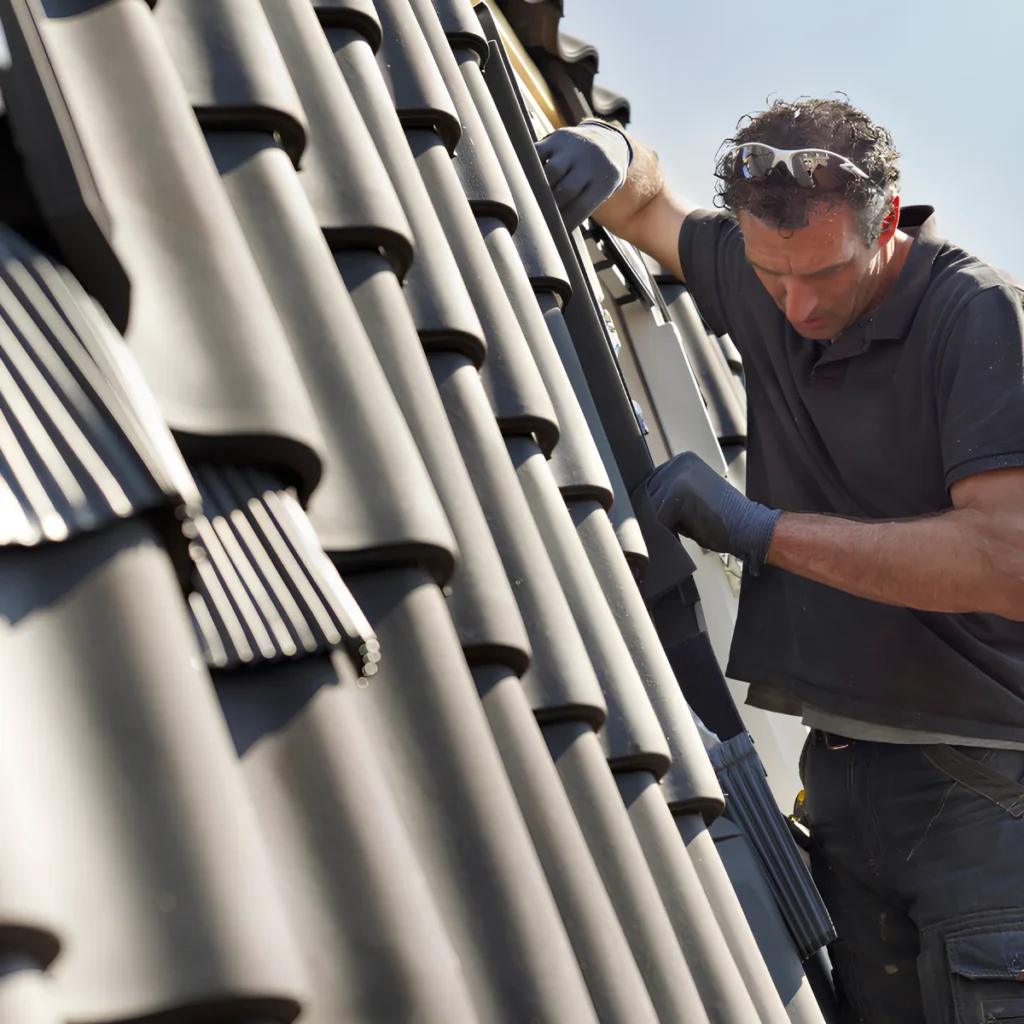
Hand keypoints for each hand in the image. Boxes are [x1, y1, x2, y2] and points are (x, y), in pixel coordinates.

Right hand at [535, 121, 631, 230]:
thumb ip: (582, 208)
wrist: (606, 141)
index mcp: (605, 180)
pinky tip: (524, 180)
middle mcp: (589, 162)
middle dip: (551, 207)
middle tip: (538, 218)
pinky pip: (538, 154)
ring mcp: (572, 148)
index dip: (565, 222)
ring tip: (529, 201)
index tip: (553, 233)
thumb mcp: (601, 192)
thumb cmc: (599, 178)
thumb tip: (554, 228)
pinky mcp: (557, 138)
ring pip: (550, 171)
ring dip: (538, 189)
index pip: (581, 207)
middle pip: (565, 190)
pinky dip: (529, 167)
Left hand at [646, 452, 780, 573]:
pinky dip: (667, 530)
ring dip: (661, 522)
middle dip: (656, 513)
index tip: (664, 518)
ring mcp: (678, 476)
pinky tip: (683, 532)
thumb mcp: (692, 498)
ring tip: (682, 528)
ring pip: (650, 507)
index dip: (655, 505)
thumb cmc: (721, 518)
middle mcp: (678, 462)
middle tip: (675, 526)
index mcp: (682, 460)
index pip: (651, 483)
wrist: (748, 526)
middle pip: (647, 493)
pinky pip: (658, 519)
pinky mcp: (677, 493)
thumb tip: (643, 506)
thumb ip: (670, 495)